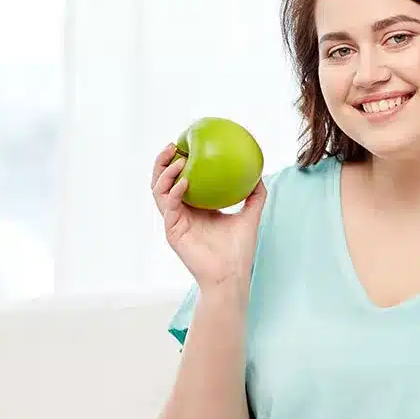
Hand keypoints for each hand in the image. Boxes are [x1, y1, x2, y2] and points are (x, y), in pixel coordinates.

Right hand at [150, 142, 266, 290]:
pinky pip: (169, 207)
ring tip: (178, 161)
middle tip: (172, 146)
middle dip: (163, 162)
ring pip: (159, 192)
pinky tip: (184, 181)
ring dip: (165, 173)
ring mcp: (175, 221)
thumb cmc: (239, 250)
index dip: (178, 161)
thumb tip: (260, 173)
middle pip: (163, 182)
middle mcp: (182, 212)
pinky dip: (174, 192)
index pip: (180, 179)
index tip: (186, 144)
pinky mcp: (172, 231)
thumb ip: (255, 195)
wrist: (232, 275)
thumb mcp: (250, 216)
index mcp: (195, 208)